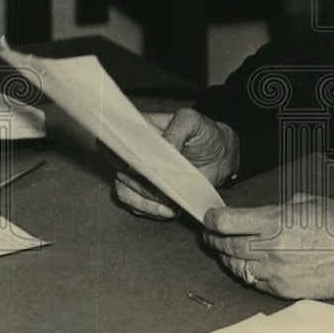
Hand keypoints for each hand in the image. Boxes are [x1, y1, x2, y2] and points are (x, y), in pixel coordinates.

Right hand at [113, 108, 238, 219]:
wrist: (220, 155)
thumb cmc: (204, 133)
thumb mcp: (193, 122)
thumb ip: (176, 131)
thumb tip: (162, 148)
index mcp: (140, 130)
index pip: (114, 138)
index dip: (116, 152)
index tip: (134, 166)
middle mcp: (134, 152)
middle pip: (119, 169)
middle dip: (140, 182)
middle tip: (162, 188)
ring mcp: (138, 173)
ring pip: (124, 190)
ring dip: (144, 201)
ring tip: (168, 206)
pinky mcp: (147, 191)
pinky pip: (136, 205)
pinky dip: (150, 210)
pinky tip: (169, 210)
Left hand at [203, 193, 333, 298]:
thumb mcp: (310, 201)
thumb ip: (281, 208)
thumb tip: (266, 214)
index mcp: (275, 221)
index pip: (226, 222)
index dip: (212, 219)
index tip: (209, 216)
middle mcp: (270, 248)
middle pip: (226, 246)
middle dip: (214, 239)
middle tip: (211, 234)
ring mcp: (276, 272)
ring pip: (237, 267)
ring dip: (228, 258)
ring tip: (226, 250)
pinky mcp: (284, 290)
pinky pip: (256, 283)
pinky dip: (248, 273)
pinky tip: (250, 266)